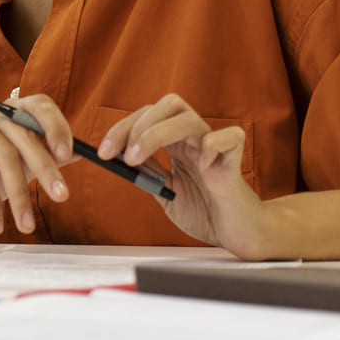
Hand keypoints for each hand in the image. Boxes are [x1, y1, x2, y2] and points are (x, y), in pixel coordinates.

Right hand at [0, 94, 77, 234]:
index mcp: (8, 109)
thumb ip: (41, 159)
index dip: (57, 126)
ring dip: (19, 196)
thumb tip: (77, 155)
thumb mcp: (15, 168)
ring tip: (25, 225)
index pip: (39, 106)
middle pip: (24, 135)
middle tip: (62, 196)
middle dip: (46, 169)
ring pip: (5, 157)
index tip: (69, 154)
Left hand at [98, 93, 268, 256]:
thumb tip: (117, 158)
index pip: (148, 116)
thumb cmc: (205, 212)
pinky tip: (203, 165)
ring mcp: (216, 149)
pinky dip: (213, 145)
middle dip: (137, 125)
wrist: (236, 235)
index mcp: (177, 143)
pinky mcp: (236, 163)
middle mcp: (195, 139)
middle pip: (168, 105)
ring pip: (189, 118)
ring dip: (156, 133)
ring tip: (137, 159)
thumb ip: (147, 174)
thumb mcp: (164, 192)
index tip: (102, 152)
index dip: (121, 129)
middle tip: (121, 156)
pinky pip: (231, 136)